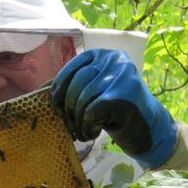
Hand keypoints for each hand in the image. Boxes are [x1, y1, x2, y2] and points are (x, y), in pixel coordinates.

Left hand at [51, 49, 177, 167]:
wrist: (148, 128)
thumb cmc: (116, 110)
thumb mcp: (95, 91)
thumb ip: (75, 84)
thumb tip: (39, 89)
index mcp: (105, 54)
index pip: (74, 65)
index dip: (60, 85)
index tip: (55, 102)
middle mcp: (115, 60)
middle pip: (77, 84)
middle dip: (69, 108)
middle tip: (70, 123)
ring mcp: (121, 76)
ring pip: (83, 99)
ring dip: (77, 120)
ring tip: (81, 130)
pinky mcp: (123, 96)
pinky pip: (91, 112)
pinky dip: (87, 126)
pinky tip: (91, 132)